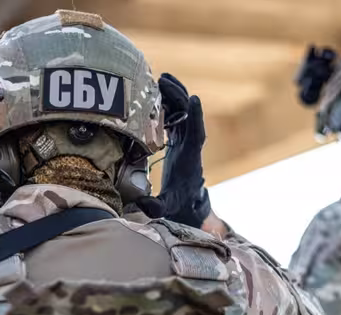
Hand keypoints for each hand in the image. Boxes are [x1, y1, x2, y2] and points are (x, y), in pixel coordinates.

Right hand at [156, 73, 210, 227]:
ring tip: (160, 79)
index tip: (193, 99)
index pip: (196, 134)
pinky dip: (167, 105)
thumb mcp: (167, 208)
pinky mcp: (179, 140)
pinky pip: (175, 117)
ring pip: (183, 113)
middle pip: (189, 115)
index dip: (196, 117)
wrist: (187, 205)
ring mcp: (185, 141)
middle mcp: (190, 146)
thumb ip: (156, 207)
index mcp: (190, 159)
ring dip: (173, 96)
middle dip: (179, 96)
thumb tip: (144, 205)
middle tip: (164, 80)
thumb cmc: (178, 206)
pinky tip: (155, 94)